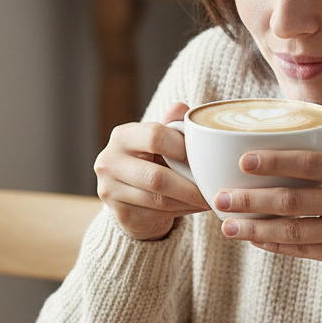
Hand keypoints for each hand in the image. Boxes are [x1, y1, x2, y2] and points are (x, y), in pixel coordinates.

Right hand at [93, 102, 208, 240]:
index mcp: (122, 136)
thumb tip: (181, 108)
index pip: (155, 137)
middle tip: (213, 188)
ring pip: (159, 200)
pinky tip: (194, 208)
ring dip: (189, 201)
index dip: (183, 148)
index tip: (205, 157)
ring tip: (209, 199)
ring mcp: (110, 190)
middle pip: (156, 177)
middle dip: (189, 185)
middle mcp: (109, 161)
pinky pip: (157, 215)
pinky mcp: (120, 214)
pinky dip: (182, 211)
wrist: (133, 198)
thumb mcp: (162, 141)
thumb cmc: (154, 162)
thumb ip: (172, 126)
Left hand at [213, 125, 321, 277]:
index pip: (311, 162)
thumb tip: (304, 108)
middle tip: (220, 197)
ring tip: (227, 225)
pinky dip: (276, 245)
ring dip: (255, 228)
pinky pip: (303, 250)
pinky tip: (254, 240)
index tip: (243, 159)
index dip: (276, 160)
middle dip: (252, 199)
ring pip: (293, 229)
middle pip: (294, 198)